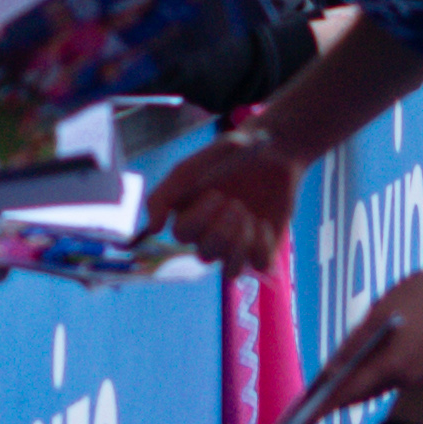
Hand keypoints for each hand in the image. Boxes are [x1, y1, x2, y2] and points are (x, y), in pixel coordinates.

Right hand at [150, 126, 305, 268]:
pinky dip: (262, 245)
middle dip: (221, 231)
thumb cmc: (225, 158)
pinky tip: (262, 223)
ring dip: (238, 246)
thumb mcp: (188, 169)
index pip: (182, 235)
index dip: (199, 219)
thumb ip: (163, 196)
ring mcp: (236, 246)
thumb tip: (153, 229)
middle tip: (235, 205)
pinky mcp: (261, 247)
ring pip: (230, 272)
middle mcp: (210, 237)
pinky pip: (260, 265)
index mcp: (189, 219)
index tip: (216, 194)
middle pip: (205, 256)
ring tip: (247, 217)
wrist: (269, 151)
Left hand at [299, 253, 422, 423]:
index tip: (303, 420)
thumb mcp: (382, 310)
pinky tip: (366, 364)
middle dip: (338, 396)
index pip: (350, 392)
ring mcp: (422, 376)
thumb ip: (357, 341)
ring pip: (381, 385)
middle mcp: (408, 379)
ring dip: (357, 384)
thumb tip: (332, 368)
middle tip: (311, 398)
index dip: (324, 406)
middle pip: (364, 392)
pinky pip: (397, 377)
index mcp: (394, 365)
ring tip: (332, 380)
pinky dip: (377, 374)